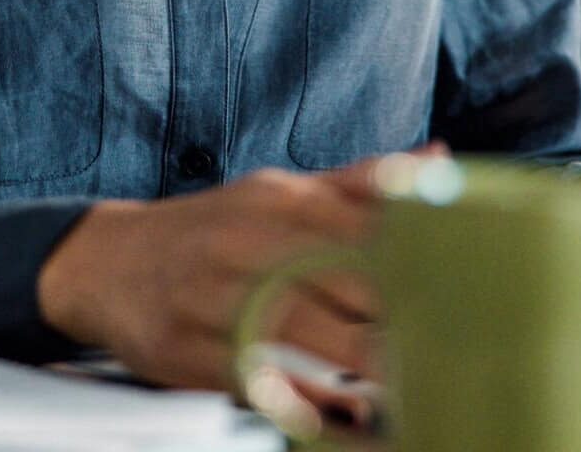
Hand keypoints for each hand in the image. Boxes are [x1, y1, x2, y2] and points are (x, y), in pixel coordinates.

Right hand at [37, 149, 438, 419]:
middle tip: (458, 344)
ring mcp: (216, 298)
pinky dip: (302, 402)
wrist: (104, 261)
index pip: (369, 225)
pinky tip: (342, 419)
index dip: (426, 258)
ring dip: (363, 363)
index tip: (476, 286)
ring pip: (302, 332)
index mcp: (281, 201)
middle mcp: (250, 243)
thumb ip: (359, 184)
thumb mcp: (278, 193)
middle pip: (343, 280)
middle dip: (403, 316)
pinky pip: (254, 381)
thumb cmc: (211, 230)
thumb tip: (440, 160)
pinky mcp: (188, 352)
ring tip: (414, 384)